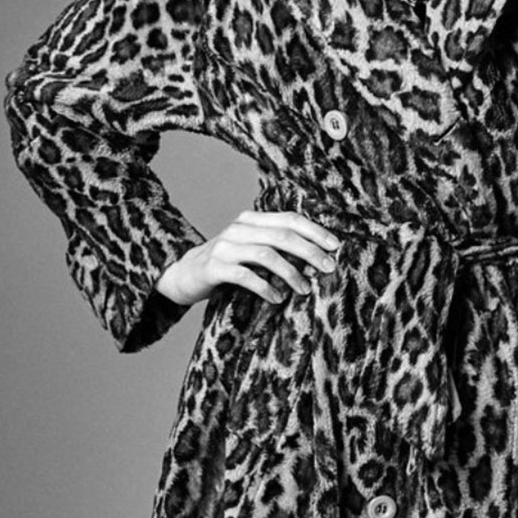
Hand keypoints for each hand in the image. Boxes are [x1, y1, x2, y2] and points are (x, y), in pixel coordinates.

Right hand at [153, 209, 341, 306]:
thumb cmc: (225, 264)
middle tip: (328, 268)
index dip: (314, 231)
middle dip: (309, 252)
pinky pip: (245, 276)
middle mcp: (238, 229)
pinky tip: (278, 298)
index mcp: (250, 219)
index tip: (336, 246)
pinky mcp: (214, 267)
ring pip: (266, 254)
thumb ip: (274, 245)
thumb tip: (315, 256)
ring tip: (305, 289)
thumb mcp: (248, 248)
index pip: (289, 218)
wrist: (181, 275)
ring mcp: (224, 247)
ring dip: (290, 272)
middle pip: (282, 235)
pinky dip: (265, 287)